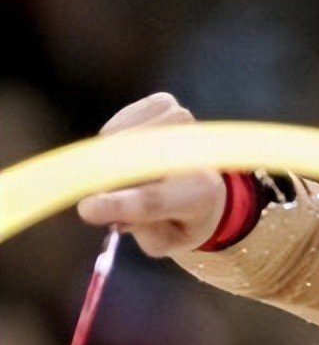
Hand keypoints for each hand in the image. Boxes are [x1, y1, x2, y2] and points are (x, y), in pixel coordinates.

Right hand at [76, 93, 225, 256]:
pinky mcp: (165, 103)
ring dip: (108, 157)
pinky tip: (127, 152)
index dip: (119, 204)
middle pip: (133, 161)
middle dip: (104, 176)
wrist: (205, 186)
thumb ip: (139, 229)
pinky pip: (120, 119)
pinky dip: (112, 137)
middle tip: (92, 191)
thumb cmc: (180, 220)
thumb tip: (100, 205)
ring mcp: (182, 121)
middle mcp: (198, 152)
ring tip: (122, 174)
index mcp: (202, 195)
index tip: (87, 209)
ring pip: (122, 136)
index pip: (154, 200)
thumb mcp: (164, 241)